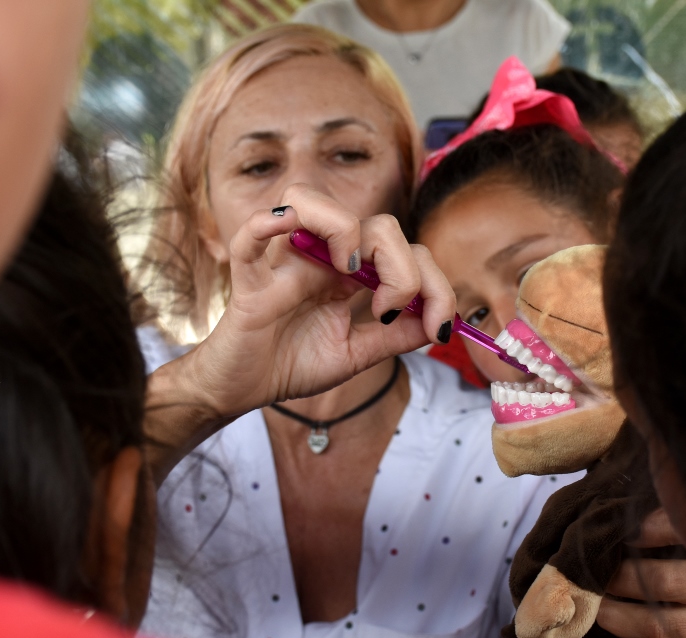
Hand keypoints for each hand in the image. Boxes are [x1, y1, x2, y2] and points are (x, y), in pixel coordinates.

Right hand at [145, 185, 454, 479]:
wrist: (244, 389)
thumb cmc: (293, 364)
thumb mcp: (358, 355)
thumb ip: (397, 337)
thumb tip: (441, 324)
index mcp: (351, 272)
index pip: (407, 249)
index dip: (434, 283)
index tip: (438, 326)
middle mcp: (322, 256)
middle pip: (377, 223)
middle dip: (401, 267)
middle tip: (387, 310)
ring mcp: (285, 261)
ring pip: (311, 200)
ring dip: (343, 229)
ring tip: (348, 272)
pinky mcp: (249, 279)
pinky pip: (250, 234)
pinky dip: (268, 224)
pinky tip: (284, 231)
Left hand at [596, 508, 685, 637]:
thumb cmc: (682, 572)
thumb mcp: (674, 547)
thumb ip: (656, 529)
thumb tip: (617, 518)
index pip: (684, 532)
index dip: (653, 530)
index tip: (624, 533)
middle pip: (664, 582)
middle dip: (622, 580)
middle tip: (595, 579)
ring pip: (666, 627)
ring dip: (625, 621)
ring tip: (601, 613)